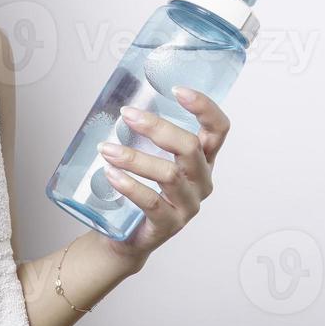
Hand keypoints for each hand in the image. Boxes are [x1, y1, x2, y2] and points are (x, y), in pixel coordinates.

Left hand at [94, 86, 229, 264]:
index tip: (178, 90)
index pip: (218, 130)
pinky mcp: (169, 225)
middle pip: (190, 147)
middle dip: (158, 127)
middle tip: (127, 115)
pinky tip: (111, 174)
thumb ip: (144, 133)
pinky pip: (152, 202)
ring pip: (169, 175)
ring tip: (106, 149)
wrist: (126, 235)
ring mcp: (188, 204)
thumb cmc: (139, 188)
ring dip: (134, 158)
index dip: (204, 108)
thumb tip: (123, 100)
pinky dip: (130, 185)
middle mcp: (201, 180)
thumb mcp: (149, 158)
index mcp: (202, 159)